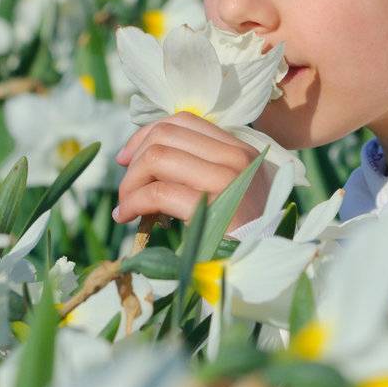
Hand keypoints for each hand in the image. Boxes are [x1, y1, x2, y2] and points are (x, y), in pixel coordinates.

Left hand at [112, 112, 270, 233]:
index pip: (184, 120)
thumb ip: (198, 169)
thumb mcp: (227, 192)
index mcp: (240, 150)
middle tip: (125, 189)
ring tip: (125, 204)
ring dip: (131, 182)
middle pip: (166, 135)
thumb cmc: (239, 235)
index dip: (146, 134)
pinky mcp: (212, 205)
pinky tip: (127, 216)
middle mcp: (236, 157)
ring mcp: (227, 179)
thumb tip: (143, 157)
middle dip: (135, 160)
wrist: (261, 266)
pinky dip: (134, 202)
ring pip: (158, 157)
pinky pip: (158, 192)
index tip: (127, 157)